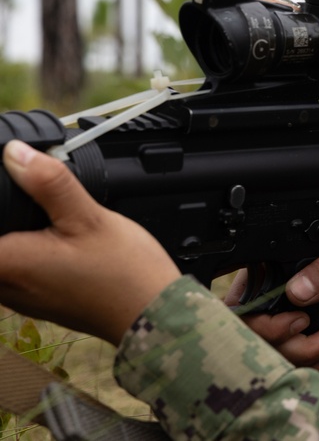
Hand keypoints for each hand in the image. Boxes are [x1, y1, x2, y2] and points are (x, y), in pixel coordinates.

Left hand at [0, 140, 180, 344]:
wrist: (153, 314)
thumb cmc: (124, 274)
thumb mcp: (89, 217)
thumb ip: (48, 183)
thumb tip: (15, 153)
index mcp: (6, 262)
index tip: (15, 190)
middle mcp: (5, 284)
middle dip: (9, 214)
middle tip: (36, 197)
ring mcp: (20, 296)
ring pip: (4, 254)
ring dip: (19, 232)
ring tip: (53, 216)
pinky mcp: (37, 300)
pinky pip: (18, 269)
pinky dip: (30, 248)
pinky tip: (59, 237)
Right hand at [224, 229, 318, 373]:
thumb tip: (296, 291)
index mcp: (276, 268)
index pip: (241, 297)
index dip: (255, 315)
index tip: (294, 319)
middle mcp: (272, 297)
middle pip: (248, 330)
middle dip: (277, 337)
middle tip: (309, 327)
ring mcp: (283, 325)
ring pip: (266, 352)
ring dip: (298, 353)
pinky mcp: (297, 348)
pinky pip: (287, 367)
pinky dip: (309, 366)